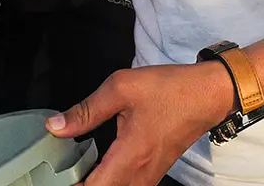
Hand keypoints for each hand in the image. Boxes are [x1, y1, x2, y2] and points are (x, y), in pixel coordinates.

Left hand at [46, 63, 233, 185]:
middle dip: (82, 184)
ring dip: (97, 184)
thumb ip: (86, 110)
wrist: (209, 94)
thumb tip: (55, 126)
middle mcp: (141, 174)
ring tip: (75, 169)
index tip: (54, 176)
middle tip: (61, 170)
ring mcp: (150, 175)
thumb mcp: (121, 88)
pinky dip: (110, 181)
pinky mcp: (156, 171)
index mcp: (130, 156)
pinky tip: (98, 166)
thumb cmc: (170, 89)